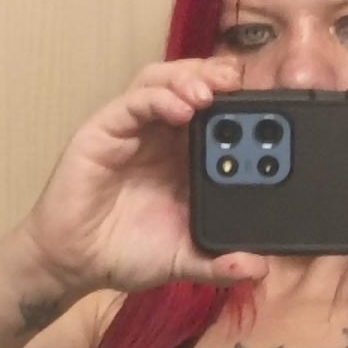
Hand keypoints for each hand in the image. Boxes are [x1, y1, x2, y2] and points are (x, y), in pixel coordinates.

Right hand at [23, 58, 270, 295]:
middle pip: (193, 86)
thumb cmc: (126, 253)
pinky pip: (134, 103)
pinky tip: (182, 109)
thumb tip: (258, 269)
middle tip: (244, 83)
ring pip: (163, 82)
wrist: (76, 265)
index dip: (242, 106)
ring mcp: (133, 130)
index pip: (218, 117)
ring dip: (190, 79)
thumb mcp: (183, 261)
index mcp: (186, 159)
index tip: (271, 108)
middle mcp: (162, 137)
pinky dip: (160, 98)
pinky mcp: (104, 130)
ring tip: (212, 92)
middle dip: (220, 78)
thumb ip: (219, 264)